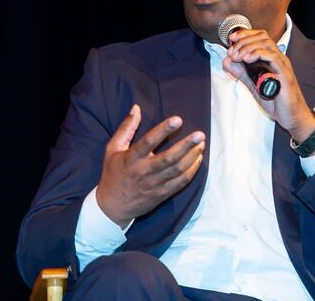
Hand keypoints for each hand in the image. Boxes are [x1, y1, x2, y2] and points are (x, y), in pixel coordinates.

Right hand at [96, 105, 204, 227]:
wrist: (113, 207)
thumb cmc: (113, 173)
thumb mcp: (113, 149)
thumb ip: (126, 128)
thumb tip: (136, 107)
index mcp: (131, 158)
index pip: (148, 142)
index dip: (163, 130)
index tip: (178, 119)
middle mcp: (144, 171)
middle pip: (169, 158)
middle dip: (186, 145)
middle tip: (200, 134)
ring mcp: (154, 184)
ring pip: (178, 170)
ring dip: (192, 156)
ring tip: (201, 144)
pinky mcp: (162, 194)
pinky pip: (181, 182)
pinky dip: (192, 170)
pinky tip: (198, 158)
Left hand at [222, 29, 314, 143]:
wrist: (291, 116)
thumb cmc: (277, 102)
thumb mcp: (253, 85)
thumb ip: (241, 73)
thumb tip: (227, 61)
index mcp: (272, 59)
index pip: (260, 37)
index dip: (245, 34)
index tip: (231, 38)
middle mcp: (279, 58)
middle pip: (262, 37)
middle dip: (243, 40)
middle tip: (232, 51)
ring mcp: (282, 65)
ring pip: (266, 44)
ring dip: (248, 47)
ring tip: (237, 56)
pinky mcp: (285, 74)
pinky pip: (273, 57)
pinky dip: (258, 54)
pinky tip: (247, 59)